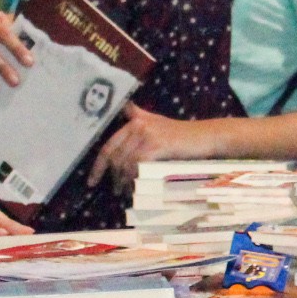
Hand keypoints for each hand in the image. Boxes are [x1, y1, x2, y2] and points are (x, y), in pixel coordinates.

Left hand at [93, 107, 216, 187]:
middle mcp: (138, 125)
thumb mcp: (155, 120)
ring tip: (124, 192)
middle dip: (111, 176)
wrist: (205, 136)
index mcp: (134, 120)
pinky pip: (137, 165)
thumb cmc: (181, 133)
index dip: (98, 165)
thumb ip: (138, 115)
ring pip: (125, 163)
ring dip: (122, 181)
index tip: (91, 181)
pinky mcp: (157, 145)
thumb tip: (124, 106)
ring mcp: (147, 135)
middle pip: (115, 156)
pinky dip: (134, 178)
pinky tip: (135, 187)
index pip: (109, 145)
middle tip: (114, 191)